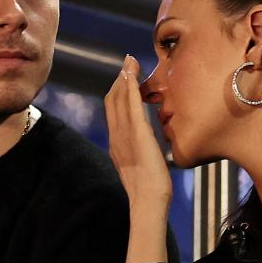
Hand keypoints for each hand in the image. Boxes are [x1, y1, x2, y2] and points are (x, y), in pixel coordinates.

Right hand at [106, 55, 170, 262]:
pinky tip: (132, 74)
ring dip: (124, 78)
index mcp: (117, 143)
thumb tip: (147, 146)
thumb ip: (141, 152)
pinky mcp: (137, 134)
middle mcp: (116, 136)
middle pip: (112, 101)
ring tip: (129, 62)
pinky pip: (130, 105)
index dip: (118, 93)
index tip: (125, 78)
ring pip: (118, 99)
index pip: (114, 112)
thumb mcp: (142, 165)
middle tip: (127, 63)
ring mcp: (124, 134)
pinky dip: (130, 87)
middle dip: (120, 80)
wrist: (148, 200)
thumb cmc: (150, 189)